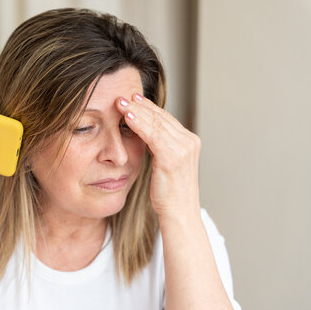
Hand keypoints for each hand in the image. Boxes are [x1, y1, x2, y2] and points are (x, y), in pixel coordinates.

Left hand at [117, 93, 201, 218]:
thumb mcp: (164, 166)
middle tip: (123, 95)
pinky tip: (128, 117)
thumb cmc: (169, 194)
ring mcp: (183, 148)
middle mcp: (189, 142)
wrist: (179, 214)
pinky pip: (153, 135)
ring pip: (156, 123)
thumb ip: (158, 148)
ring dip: (137, 111)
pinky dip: (139, 124)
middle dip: (141, 105)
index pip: (166, 119)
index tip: (133, 98)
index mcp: (188, 142)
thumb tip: (143, 135)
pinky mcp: (173, 157)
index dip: (149, 107)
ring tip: (121, 102)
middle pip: (161, 117)